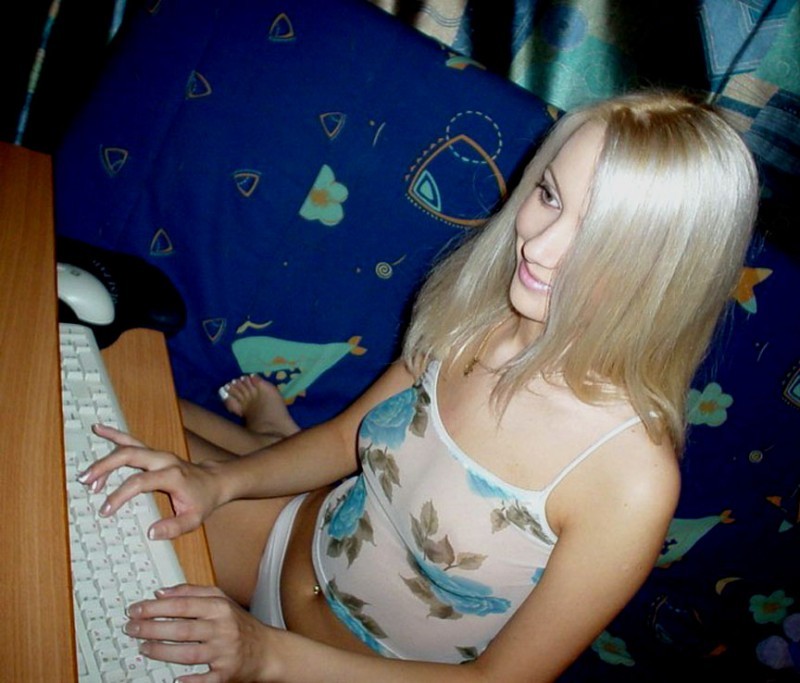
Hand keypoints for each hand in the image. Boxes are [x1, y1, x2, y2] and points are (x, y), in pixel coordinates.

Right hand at [78, 424, 221, 539]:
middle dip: (105, 467)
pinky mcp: (154, 453)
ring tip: (87, 471)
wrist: (216, 481)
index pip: (139, 482)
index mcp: (172, 476)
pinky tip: (99, 429)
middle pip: (130, 456)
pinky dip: (115, 435)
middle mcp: (164, 460)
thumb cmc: (203, 500)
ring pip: (129, 446)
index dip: (120, 495)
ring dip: (106, 456)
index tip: (106, 509)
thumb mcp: (194, 519)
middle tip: (87, 482)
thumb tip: (152, 532)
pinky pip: (132, 441)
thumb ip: (174, 528)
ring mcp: (159, 454)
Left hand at [126, 584, 271, 682]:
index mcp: (219, 608)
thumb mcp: (221, 600)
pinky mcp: (225, 674)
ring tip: (142, 647)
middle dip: (151, 628)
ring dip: (161, 651)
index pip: (182, 604)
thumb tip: (160, 592)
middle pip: (181, 628)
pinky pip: (205, 680)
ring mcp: (224, 652)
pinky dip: (190, 681)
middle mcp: (222, 628)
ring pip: (188, 653)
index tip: (136, 609)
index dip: (155, 607)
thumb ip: (191, 592)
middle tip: (131, 628)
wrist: (267, 651)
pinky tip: (174, 680)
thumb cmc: (240, 624)